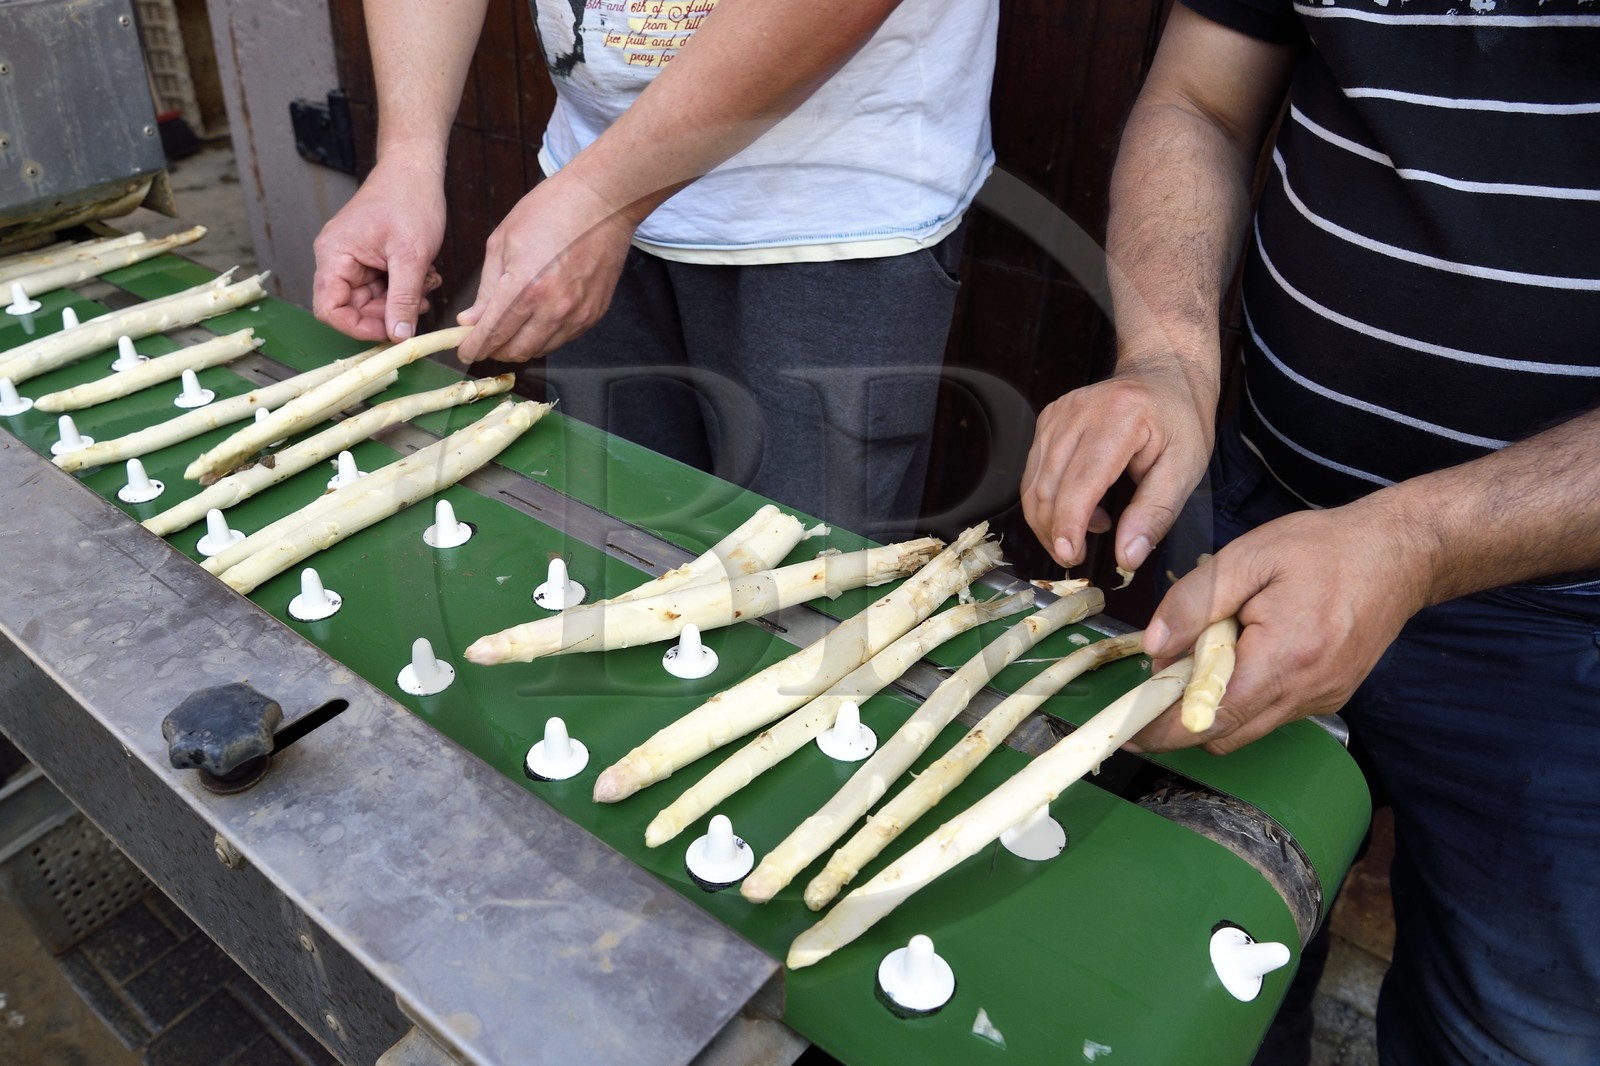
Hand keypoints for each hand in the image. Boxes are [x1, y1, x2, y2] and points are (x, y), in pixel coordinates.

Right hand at [312, 158, 445, 342]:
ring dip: (402, 300)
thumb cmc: (409, 199)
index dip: (357, 327)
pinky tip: (425, 276)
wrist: (416, 169)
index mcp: (334, 255)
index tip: (390, 332)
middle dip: (388, 312)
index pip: (329, 309)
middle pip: (353, 308)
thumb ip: (403, 299)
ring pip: (373, 300)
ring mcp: (355, 258)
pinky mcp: (372, 257)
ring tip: (426, 284)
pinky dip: (405, 288)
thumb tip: (399, 336)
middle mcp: (338, 258)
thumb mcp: (411, 256)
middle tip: (418, 306)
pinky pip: (384, 286)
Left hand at [455, 172, 639, 363]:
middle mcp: (552, 308)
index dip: (474, 348)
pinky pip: (564, 339)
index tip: (465, 352)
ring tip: (512, 329)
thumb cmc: (551, 211)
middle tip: (487, 339)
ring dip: (521, 345)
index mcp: (524, 288)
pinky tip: (538, 319)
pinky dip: (546, 336)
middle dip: (496, 350)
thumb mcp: (503, 241)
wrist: (602, 201)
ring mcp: (577, 314)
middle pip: (516, 351)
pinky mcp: (594, 313)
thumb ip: (487, 287)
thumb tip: (471, 319)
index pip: (492, 334)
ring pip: (541, 350)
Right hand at [1021, 361, 1215, 569]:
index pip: (1079, 483)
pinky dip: (1049, 501)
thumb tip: (1126, 558)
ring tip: (1087, 531)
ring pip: (1033, 484)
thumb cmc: (1180, 421)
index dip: (1068, 525)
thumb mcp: (1184, 470)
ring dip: (1050, 520)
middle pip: (1047, 488)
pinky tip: (1082, 506)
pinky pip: (1034, 473)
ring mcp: (1057, 414)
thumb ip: (1154, 515)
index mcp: (1118, 419)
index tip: (1070, 556)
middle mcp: (1078, 412)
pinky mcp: (1047, 420)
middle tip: (1077, 557)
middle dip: (1054, 532)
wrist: (1165, 374)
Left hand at [1133, 498, 1435, 754]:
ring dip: (1213, 702)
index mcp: (1283, 659)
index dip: (1161, 732)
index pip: (1209, 719)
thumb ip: (1194, 603)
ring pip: (1248, 726)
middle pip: (1224, 734)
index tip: (1126, 731)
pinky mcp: (1329, 696)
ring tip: (1207, 649)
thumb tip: (1153, 647)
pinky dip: (1244, 694)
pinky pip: (1272, 711)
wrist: (1402, 553)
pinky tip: (1243, 650)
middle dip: (1180, 717)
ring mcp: (1322, 699)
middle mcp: (1305, 692)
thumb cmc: (1325, 548)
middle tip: (1158, 677)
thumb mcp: (1247, 557)